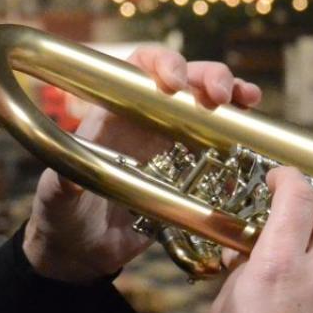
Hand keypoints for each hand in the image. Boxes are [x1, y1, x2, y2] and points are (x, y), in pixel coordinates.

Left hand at [22, 45, 262, 282]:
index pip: (138, 69)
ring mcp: (171, 144)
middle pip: (183, 79)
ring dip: (231, 94)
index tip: (174, 81)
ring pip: (207, 106)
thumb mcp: (57, 199)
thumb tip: (69, 182)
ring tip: (247, 100)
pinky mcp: (190, 172)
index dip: (159, 62)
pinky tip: (255, 139)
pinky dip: (239, 137)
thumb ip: (63, 188)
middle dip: (206, 75)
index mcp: (113, 114)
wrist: (82, 249)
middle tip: (221, 94)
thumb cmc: (63, 215)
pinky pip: (219, 147)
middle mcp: (146, 121)